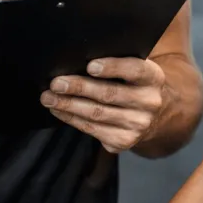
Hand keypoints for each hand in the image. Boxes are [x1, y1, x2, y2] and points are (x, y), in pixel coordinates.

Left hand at [42, 58, 165, 153]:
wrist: (153, 116)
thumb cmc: (134, 85)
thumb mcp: (135, 71)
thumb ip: (117, 63)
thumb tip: (78, 60)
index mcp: (154, 78)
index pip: (135, 70)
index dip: (113, 67)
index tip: (90, 65)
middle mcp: (149, 102)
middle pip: (110, 94)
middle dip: (79, 88)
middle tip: (56, 83)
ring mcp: (138, 124)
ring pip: (97, 114)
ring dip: (68, 105)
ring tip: (49, 97)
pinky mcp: (124, 141)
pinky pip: (92, 129)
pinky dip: (71, 118)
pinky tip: (59, 110)